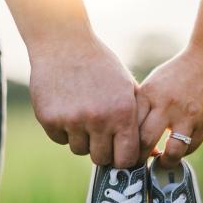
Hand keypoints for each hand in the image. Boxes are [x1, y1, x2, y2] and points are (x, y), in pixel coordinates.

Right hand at [29, 34, 139, 167]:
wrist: (64, 43)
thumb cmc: (102, 67)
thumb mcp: (127, 88)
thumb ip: (139, 120)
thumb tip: (152, 154)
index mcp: (122, 113)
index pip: (126, 159)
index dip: (122, 159)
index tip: (118, 153)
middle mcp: (98, 119)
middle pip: (101, 158)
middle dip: (101, 150)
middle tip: (99, 133)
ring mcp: (72, 120)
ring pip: (79, 150)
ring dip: (81, 138)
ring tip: (82, 114)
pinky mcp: (49, 119)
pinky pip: (59, 139)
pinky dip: (63, 130)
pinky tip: (66, 108)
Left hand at [136, 44, 202, 167]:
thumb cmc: (178, 73)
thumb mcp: (154, 84)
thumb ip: (142, 107)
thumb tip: (127, 135)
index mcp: (149, 94)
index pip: (130, 126)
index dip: (124, 144)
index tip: (124, 151)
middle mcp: (167, 105)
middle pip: (145, 142)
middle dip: (139, 159)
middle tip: (139, 164)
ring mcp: (188, 116)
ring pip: (172, 151)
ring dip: (165, 162)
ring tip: (161, 162)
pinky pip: (190, 147)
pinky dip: (182, 153)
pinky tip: (177, 150)